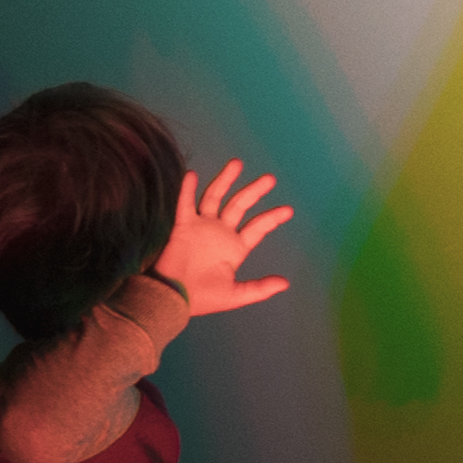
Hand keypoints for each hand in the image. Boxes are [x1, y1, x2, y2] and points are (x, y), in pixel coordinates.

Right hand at [149, 165, 296, 317]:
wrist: (173, 299)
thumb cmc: (203, 299)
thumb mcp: (235, 295)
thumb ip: (259, 288)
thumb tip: (285, 283)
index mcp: (235, 247)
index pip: (257, 227)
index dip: (272, 218)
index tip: (289, 210)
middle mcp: (220, 232)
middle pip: (239, 205)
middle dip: (254, 192)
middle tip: (270, 179)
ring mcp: (202, 227)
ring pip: (215, 197)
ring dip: (225, 181)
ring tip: (237, 164)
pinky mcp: (183, 226)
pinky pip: (185, 204)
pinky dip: (188, 190)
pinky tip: (192, 175)